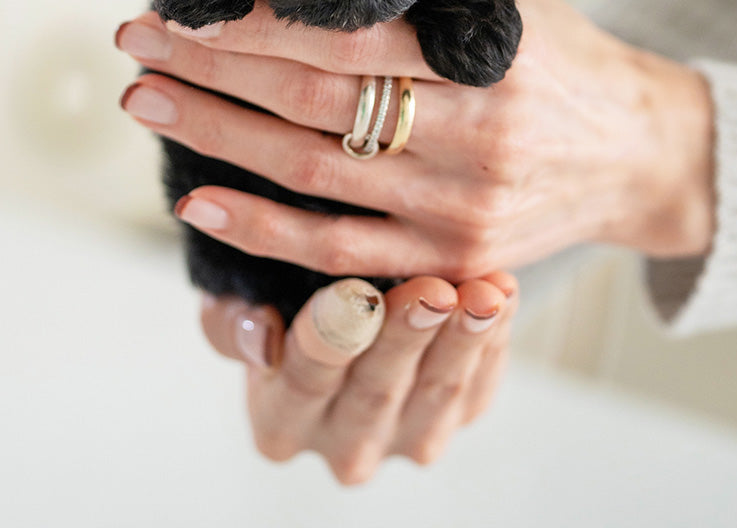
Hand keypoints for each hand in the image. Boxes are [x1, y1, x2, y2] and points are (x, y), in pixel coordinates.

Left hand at [116, 0, 714, 280]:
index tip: (185, 3)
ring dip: (217, 136)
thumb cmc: (564, 60)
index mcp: (485, 56)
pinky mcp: (446, 259)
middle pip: (309, 99)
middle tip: (140, 42)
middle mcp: (471, 135)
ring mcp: (454, 208)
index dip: (251, 22)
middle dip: (211, 67)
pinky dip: (262, 230)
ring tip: (149, 103)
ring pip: (310, 173)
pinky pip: (337, 253)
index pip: (342, 35)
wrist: (635, 152)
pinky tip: (198, 202)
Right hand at [199, 271, 516, 483]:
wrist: (348, 300)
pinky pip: (481, 380)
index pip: (305, 380)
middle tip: (430, 290)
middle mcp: (343, 446)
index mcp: (280, 423)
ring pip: (438, 391)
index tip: (353, 290)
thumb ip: (233, 320)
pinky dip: (494, 334)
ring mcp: (407, 438)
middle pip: (377, 390)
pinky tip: (503, 290)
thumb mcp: (240, 299)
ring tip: (479, 292)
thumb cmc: (281, 294)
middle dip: (406, 336)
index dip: (332, 336)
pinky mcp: (458, 416)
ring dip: (462, 338)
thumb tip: (260, 335)